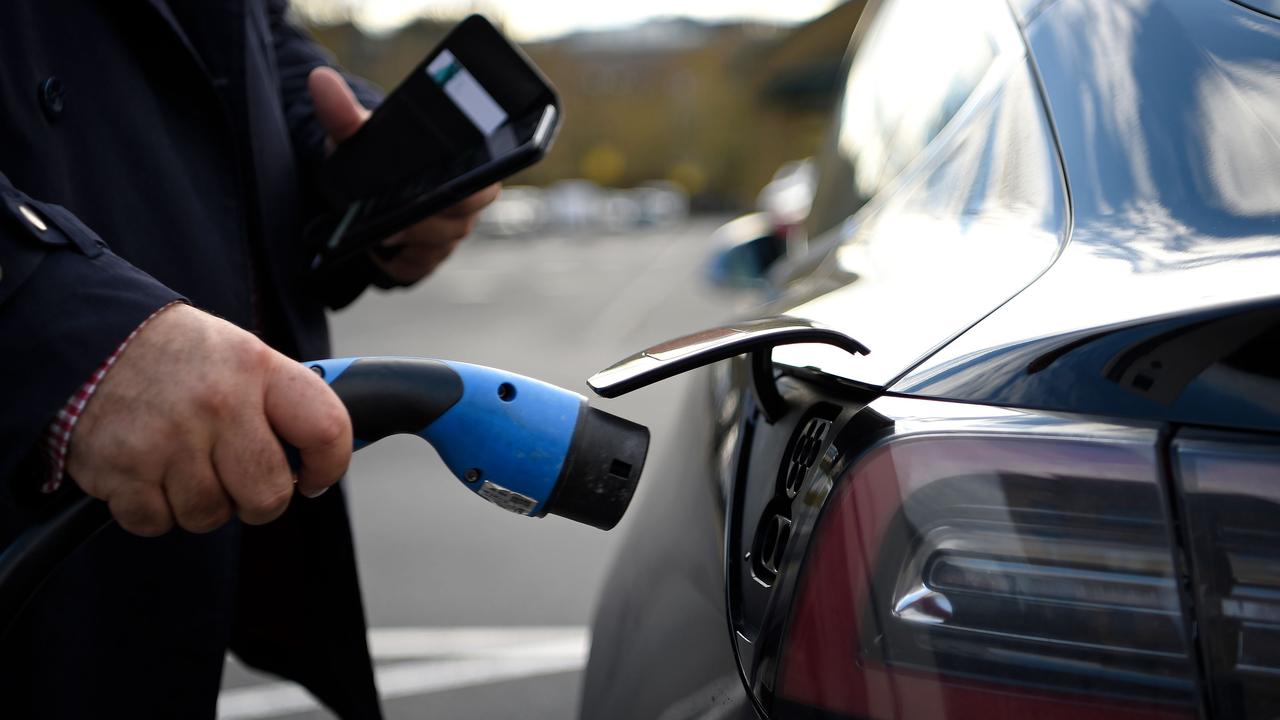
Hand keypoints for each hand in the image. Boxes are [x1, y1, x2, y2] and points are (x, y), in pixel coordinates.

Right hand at [66, 304, 352, 536]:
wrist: (86, 336)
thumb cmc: (177, 355)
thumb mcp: (239, 353)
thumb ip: (280, 400)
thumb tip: (319, 454)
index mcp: (256, 367)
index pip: (326, 429)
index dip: (329, 465)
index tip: (314, 478)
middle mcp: (217, 402)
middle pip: (268, 495)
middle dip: (259, 501)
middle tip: (241, 482)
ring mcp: (168, 439)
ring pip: (211, 515)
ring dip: (201, 503)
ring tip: (184, 464)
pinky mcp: (122, 470)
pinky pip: (158, 523)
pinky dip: (154, 509)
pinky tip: (148, 471)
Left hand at [308, 67, 499, 284]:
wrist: (363, 182)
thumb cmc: (371, 152)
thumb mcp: (356, 133)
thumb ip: (343, 111)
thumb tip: (320, 81)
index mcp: (466, 161)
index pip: (479, 183)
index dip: (456, 192)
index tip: (423, 195)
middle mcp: (470, 197)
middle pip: (461, 218)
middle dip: (424, 221)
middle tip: (390, 223)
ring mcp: (455, 229)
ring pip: (440, 242)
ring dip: (409, 239)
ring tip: (381, 232)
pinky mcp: (435, 255)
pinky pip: (421, 265)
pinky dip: (399, 261)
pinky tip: (381, 251)